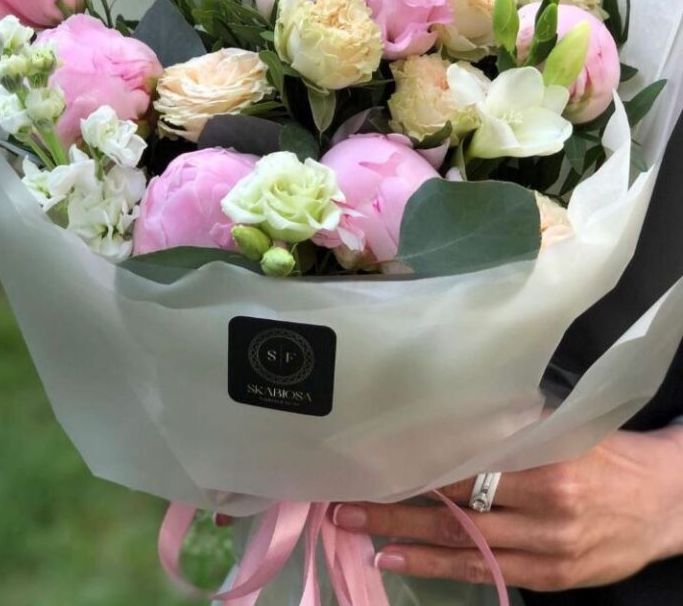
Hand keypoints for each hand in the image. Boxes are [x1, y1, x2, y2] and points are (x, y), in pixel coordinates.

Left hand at [331, 427, 682, 590]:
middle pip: (456, 506)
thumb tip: (450, 416)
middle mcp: (544, 510)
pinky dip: (437, 565)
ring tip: (355, 530)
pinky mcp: (551, 579)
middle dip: (396, 505)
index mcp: (547, 463)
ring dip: (404, 538)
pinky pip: (484, 572)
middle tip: (345, 500)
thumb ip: (513, 428)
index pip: (467, 463)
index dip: (418, 464)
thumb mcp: (565, 429)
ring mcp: (546, 550)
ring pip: (463, 543)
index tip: (375, 457)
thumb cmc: (608, 454)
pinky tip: (398, 560)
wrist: (665, 503)